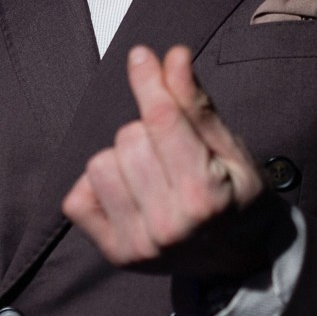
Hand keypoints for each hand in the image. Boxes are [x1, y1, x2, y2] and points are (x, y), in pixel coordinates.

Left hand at [63, 45, 283, 279]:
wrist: (240, 259)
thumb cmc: (238, 197)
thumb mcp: (231, 150)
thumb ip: (196, 105)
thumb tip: (172, 56)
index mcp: (205, 197)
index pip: (163, 122)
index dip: (149, 82)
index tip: (140, 56)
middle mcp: (169, 226)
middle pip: (129, 139)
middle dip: (148, 133)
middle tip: (172, 153)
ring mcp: (138, 245)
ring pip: (100, 165)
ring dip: (122, 160)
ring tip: (152, 175)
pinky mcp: (115, 254)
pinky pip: (76, 200)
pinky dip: (98, 187)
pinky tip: (128, 192)